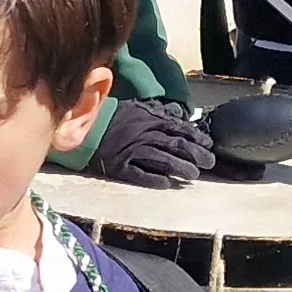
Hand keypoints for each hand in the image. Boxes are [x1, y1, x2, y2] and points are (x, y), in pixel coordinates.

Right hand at [91, 100, 216, 187]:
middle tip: (210, 162)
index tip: (209, 143)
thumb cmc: (110, 117)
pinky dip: (153, 179)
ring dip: (179, 168)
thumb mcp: (134, 107)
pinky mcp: (119, 167)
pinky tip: (167, 184)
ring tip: (194, 176)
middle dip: (194, 154)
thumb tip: (175, 115)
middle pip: (174, 145)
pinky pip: (139, 174)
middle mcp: (143, 135)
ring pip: (161, 160)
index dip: (195, 136)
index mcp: (147, 119)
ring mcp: (131, 152)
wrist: (81, 128)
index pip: (177, 127)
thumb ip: (154, 111)